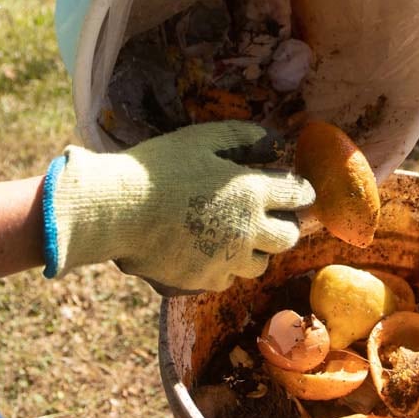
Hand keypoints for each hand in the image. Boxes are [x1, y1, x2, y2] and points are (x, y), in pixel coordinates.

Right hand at [42, 122, 314, 294]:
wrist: (117, 211)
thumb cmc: (157, 168)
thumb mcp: (201, 140)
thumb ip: (241, 136)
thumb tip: (272, 138)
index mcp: (251, 192)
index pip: (297, 194)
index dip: (301, 190)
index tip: (298, 190)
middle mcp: (248, 231)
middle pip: (288, 237)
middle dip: (285, 226)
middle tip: (272, 218)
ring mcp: (227, 260)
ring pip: (259, 264)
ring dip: (255, 251)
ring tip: (235, 238)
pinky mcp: (204, 280)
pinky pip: (226, 279)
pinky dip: (223, 267)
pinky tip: (205, 252)